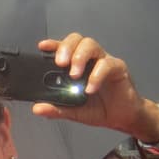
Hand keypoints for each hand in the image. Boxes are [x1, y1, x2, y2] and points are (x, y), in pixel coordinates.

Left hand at [30, 33, 150, 136]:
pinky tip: (90, 89)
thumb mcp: (73, 112)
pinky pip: (107, 64)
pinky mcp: (118, 68)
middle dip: (66, 48)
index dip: (54, 45)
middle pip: (78, 40)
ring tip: (74, 75)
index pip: (64, 49)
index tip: (42, 46)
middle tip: (60, 63)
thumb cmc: (98, 109)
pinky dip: (96, 76)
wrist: (120, 117)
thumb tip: (37, 108)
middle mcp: (90, 60)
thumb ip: (55, 109)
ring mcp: (104, 62)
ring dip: (80, 57)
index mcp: (77, 66)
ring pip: (91, 45)